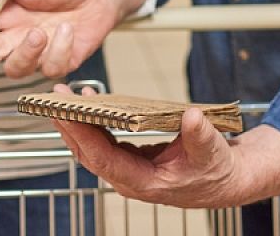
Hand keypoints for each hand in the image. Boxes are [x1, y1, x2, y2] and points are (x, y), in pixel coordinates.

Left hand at [50, 84, 242, 208]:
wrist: (225, 180)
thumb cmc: (217, 170)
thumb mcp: (213, 152)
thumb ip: (201, 135)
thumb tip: (192, 117)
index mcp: (145, 182)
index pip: (103, 160)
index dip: (83, 137)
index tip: (66, 115)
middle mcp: (131, 179)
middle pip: (89, 154)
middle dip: (70, 126)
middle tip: (54, 99)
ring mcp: (128, 171)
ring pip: (93, 149)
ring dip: (77, 123)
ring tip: (64, 97)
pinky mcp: (130, 160)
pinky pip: (103, 143)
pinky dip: (93, 123)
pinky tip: (90, 104)